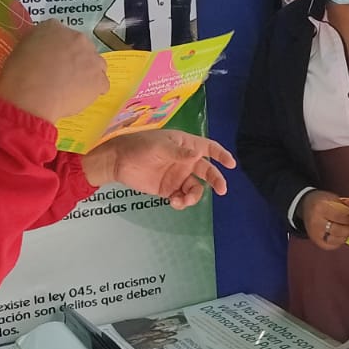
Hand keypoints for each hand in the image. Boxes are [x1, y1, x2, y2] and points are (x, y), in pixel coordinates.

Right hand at [0, 21, 109, 123]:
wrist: (31, 96)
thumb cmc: (19, 73)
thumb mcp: (21, 48)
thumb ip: (36, 44)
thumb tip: (43, 51)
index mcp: (54, 28)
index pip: (61, 34)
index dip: (59, 49)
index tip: (54, 61)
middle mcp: (77, 38)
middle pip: (83, 47)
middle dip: (76, 60)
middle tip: (64, 75)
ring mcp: (92, 59)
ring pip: (96, 65)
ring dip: (88, 73)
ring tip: (74, 87)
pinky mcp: (99, 80)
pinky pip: (101, 84)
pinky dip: (93, 91)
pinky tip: (79, 97)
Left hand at [81, 129, 234, 207]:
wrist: (117, 161)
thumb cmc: (139, 146)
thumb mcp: (159, 146)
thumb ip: (178, 152)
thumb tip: (198, 155)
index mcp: (185, 146)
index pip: (208, 148)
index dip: (221, 155)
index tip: (231, 164)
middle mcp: (185, 161)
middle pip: (207, 171)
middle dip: (216, 180)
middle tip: (222, 190)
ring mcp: (177, 176)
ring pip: (195, 188)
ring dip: (193, 196)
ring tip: (181, 200)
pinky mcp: (168, 189)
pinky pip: (182, 197)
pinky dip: (182, 202)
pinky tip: (174, 202)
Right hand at [300, 190, 348, 251]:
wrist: (306, 206)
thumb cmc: (323, 201)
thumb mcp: (334, 198)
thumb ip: (348, 205)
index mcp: (320, 207)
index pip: (341, 215)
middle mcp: (316, 222)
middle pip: (339, 229)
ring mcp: (315, 233)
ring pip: (337, 239)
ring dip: (347, 235)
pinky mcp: (316, 241)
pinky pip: (332, 246)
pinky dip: (340, 241)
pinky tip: (343, 235)